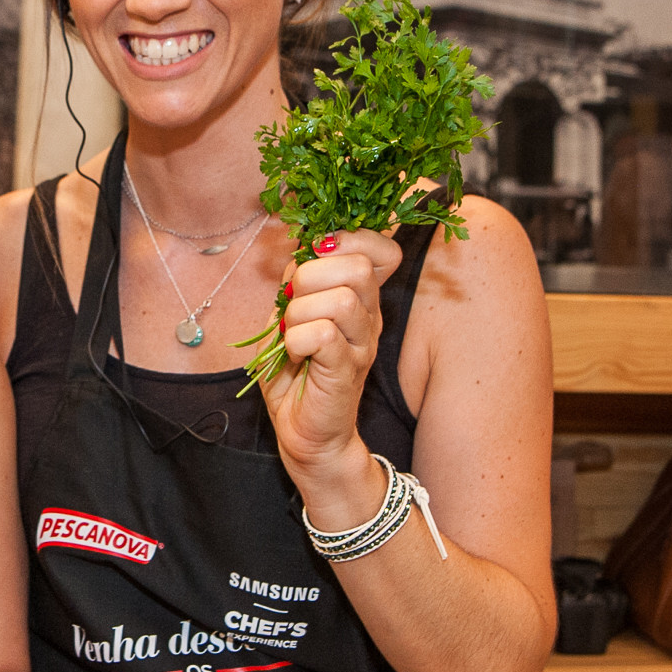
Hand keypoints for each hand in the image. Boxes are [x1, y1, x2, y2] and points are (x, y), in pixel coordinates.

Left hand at [259, 228, 403, 475]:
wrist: (302, 432)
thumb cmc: (294, 373)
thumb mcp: (289, 315)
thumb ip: (296, 281)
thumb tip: (302, 250)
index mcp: (359, 298)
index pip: (382, 249)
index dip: (348, 240)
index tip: (315, 260)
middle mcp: (369, 317)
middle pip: (357, 266)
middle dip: (310, 275)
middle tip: (293, 304)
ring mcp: (361, 345)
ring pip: (339, 299)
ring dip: (299, 312)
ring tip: (291, 334)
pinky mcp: (346, 371)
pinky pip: (324, 335)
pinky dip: (297, 340)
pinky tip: (295, 355)